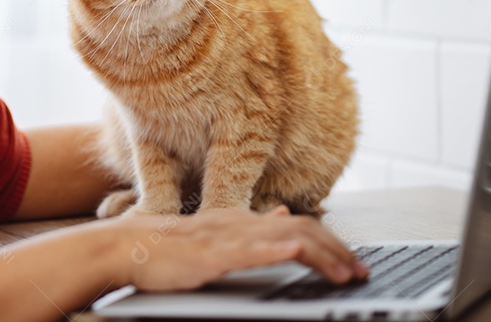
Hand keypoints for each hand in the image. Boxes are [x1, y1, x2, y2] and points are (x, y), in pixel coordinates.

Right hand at [112, 206, 367, 291]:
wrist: (128, 245)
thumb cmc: (166, 247)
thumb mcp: (216, 233)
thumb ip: (251, 226)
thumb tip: (282, 216)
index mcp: (244, 219)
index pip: (299, 226)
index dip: (332, 243)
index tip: (354, 263)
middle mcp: (241, 222)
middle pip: (302, 230)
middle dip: (338, 252)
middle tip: (362, 273)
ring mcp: (227, 236)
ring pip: (285, 239)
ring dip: (321, 256)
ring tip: (345, 273)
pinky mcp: (211, 253)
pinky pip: (249, 250)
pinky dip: (276, 251)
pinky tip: (295, 256)